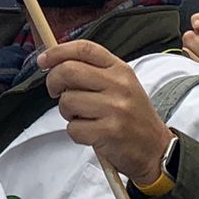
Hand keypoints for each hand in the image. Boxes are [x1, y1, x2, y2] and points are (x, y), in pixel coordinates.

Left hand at [40, 41, 174, 183]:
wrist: (156, 149)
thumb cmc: (132, 116)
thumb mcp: (121, 85)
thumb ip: (94, 72)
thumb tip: (54, 64)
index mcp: (120, 70)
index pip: (84, 49)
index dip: (57, 52)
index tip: (43, 60)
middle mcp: (119, 85)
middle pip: (69, 71)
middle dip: (53, 82)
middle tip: (56, 93)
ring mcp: (115, 108)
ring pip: (67, 101)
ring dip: (66, 112)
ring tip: (82, 117)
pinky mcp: (110, 132)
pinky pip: (73, 128)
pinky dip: (75, 133)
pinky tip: (90, 133)